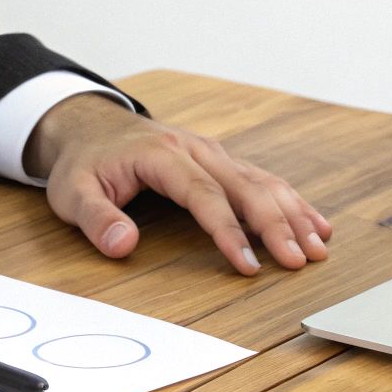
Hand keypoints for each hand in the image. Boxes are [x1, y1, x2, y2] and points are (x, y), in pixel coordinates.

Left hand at [26, 93, 331, 275]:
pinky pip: (262, 180)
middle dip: (278, 225)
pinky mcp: (222, 162)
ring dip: (294, 213)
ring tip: (319, 245)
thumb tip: (123, 245)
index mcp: (163, 155)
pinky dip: (291, 202)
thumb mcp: (72, 192)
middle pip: (247, 187)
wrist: (93, 126)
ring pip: (263, 182)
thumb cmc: (85, 163)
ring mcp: (214, 154)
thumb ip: (97, 219)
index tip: (248, 265)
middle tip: (302, 259)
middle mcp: (198, 150)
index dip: (229, 232)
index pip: (205, 195)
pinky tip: (315, 222)